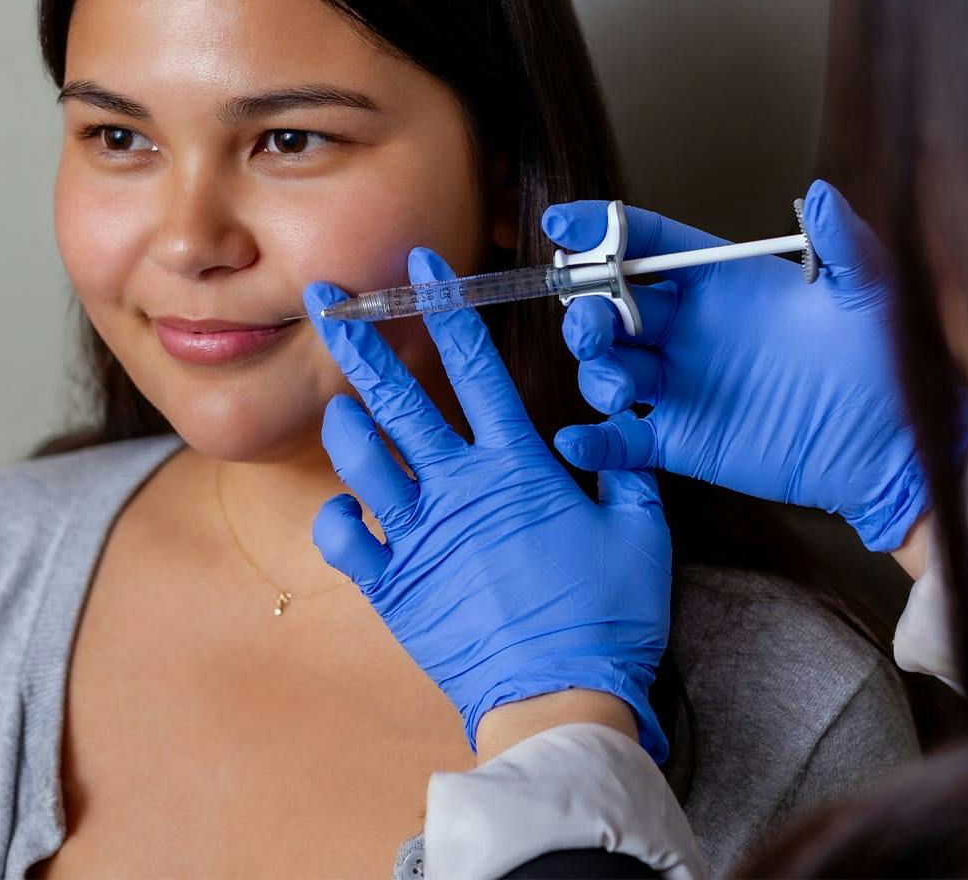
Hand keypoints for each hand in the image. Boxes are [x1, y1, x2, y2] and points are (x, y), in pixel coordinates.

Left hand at [303, 249, 670, 761]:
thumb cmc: (608, 615)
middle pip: (400, 398)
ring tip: (340, 405)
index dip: (448, 309)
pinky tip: (348, 509)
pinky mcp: (395, 587)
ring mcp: (421, 536)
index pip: (476, 367)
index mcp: (518, 466)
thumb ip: (624, 472)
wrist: (562, 699)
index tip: (423, 267)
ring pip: (364, 459)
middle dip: (362, 342)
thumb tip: (612, 433)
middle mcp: (460, 488)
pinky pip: (346, 540)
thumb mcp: (641, 531)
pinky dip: (339, 518)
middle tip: (327, 303)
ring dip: (348, 426)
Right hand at [544, 179, 942, 552]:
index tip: (562, 222)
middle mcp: (689, 326)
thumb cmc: (889, 356)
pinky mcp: (681, 438)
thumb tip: (823, 191)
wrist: (897, 444)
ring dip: (594, 368)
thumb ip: (844, 243)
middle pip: (610, 304)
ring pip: (606, 365)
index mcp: (721, 279)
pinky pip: (623, 439)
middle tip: (594, 325)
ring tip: (619, 385)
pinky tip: (577, 440)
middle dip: (586, 308)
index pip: (646, 243)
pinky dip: (593, 441)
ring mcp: (680, 383)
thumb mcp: (871, 292)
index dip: (599, 229)